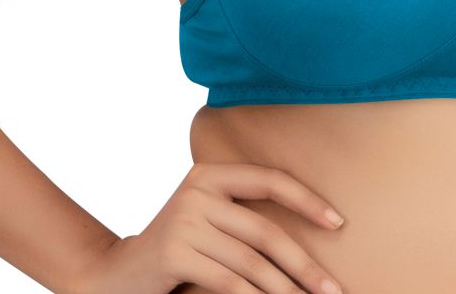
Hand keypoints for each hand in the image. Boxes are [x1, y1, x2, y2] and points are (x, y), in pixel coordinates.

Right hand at [76, 161, 344, 293]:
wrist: (117, 274)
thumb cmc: (177, 251)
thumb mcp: (207, 222)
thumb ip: (240, 217)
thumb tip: (306, 240)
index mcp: (210, 173)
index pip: (268, 178)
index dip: (306, 199)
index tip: (338, 222)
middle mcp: (197, 189)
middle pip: (264, 229)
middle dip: (303, 263)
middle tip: (332, 289)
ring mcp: (184, 220)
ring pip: (250, 262)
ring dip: (285, 290)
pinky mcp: (175, 252)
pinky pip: (228, 282)